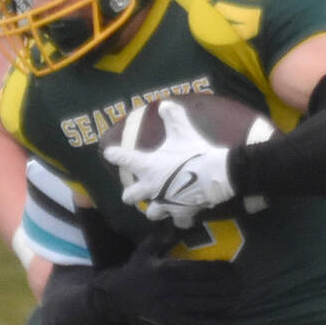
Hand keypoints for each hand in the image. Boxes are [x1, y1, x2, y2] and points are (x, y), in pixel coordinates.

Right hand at [93, 239, 245, 324]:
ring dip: (227, 304)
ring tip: (240, 301)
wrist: (112, 298)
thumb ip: (161, 237)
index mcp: (168, 269)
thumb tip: (173, 222)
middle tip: (243, 285)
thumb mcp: (145, 251)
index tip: (235, 269)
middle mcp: (171, 289)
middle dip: (231, 287)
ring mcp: (171, 308)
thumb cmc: (133, 273)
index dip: (222, 270)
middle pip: (209, 288)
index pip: (202, 269)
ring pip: (207, 306)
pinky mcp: (170, 324)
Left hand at [103, 99, 235, 226]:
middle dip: (131, 195)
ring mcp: (164, 202)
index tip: (110, 153)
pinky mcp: (180, 212)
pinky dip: (182, 218)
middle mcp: (150, 187)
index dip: (114, 154)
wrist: (215, 173)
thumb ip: (173, 117)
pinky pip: (179, 221)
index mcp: (146, 166)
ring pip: (152, 213)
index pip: (122, 158)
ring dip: (155, 209)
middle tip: (135, 192)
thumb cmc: (194, 152)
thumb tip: (165, 103)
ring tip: (161, 206)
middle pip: (130, 197)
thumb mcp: (183, 130)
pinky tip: (185, 216)